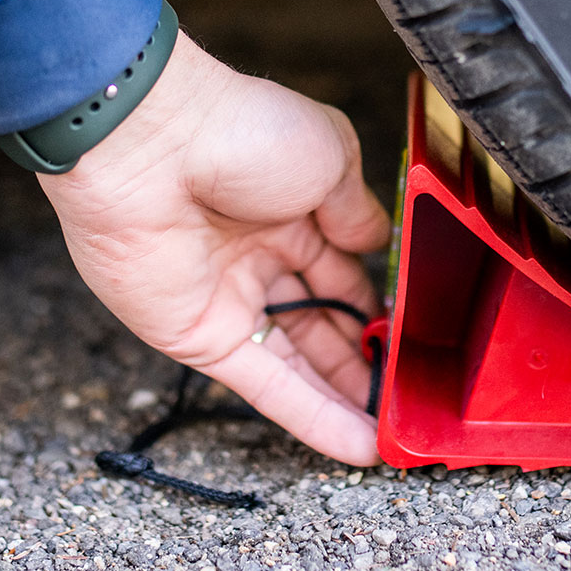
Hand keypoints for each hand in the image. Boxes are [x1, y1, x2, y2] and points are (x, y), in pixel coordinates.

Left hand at [37, 37, 390, 464]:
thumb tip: (379, 248)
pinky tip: (356, 442)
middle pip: (322, 324)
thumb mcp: (328, 155)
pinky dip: (311, 417)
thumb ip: (356, 213)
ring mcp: (230, 301)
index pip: (344, 272)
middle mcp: (259, 257)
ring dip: (346, 400)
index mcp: (290, 209)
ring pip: (300, 364)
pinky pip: (266, 387)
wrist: (153, 143)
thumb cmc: (237, 129)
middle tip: (411, 395)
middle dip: (366, 360)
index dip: (379, 307)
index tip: (417, 339)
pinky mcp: (202, 338)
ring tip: (396, 435)